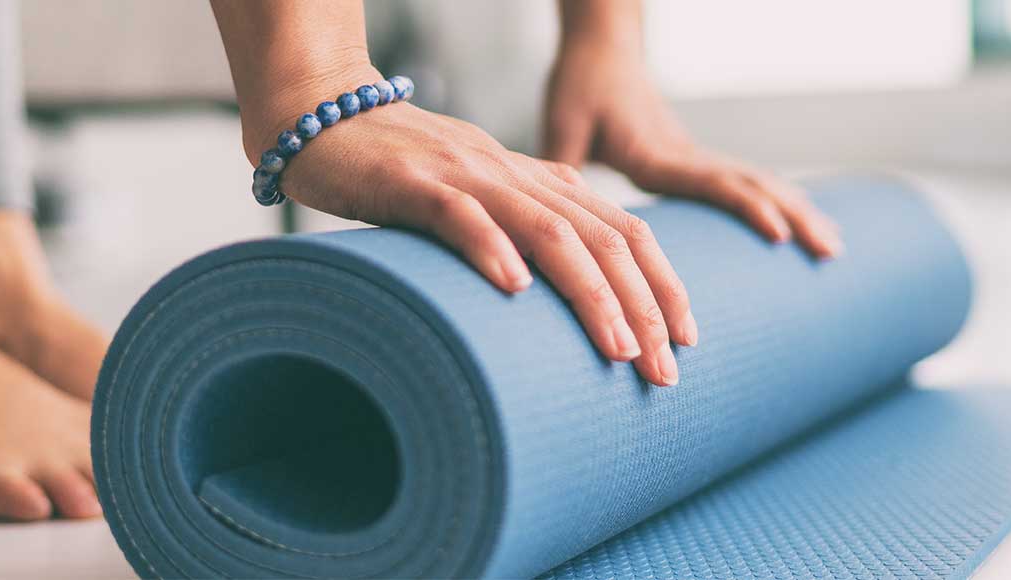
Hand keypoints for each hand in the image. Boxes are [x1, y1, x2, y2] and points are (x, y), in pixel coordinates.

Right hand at [257, 100, 694, 385]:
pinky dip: (491, 248)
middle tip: (663, 370)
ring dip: (590, 292)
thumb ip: (517, 233)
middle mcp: (515, 177)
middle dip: (644, 306)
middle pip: (601, 237)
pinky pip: (460, 214)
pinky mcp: (412, 182)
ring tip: (617, 346)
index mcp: (536, 182)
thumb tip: (552, 300)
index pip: (623, 230)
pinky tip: (514, 288)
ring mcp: (467, 176)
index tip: (687, 339)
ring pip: (549, 230)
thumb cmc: (397, 172)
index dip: (662, 282)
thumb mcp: (475, 202)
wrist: (323, 117)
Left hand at [543, 41, 843, 257]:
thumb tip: (550, 218)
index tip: (779, 233)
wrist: (603, 48)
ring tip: (834, 247)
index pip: (710, 180)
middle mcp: (685, 155)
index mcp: (656, 152)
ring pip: (757, 183)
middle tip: (831, 252)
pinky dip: (780, 203)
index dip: (745, 206)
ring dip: (798, 212)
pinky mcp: (695, 160)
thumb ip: (559, 163)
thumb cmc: (580, 84)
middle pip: (750, 185)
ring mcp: (696, 157)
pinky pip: (746, 182)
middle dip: (793, 217)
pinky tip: (801, 225)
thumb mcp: (562, 123)